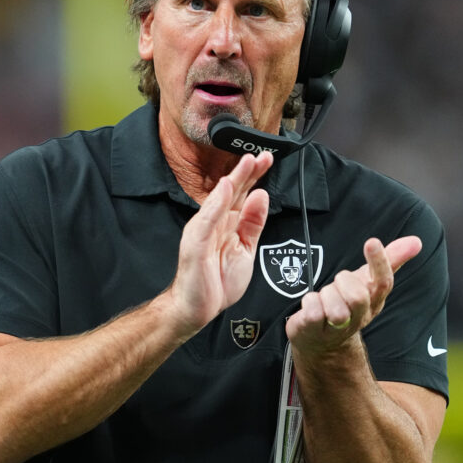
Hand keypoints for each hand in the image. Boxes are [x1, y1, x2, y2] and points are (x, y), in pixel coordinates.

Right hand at [167, 152, 272, 332]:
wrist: (195, 308)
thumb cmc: (216, 282)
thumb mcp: (245, 250)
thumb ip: (253, 223)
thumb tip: (261, 196)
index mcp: (227, 223)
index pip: (242, 194)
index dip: (254, 176)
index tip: (267, 160)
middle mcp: (214, 222)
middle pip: (232, 192)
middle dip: (248, 172)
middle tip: (262, 154)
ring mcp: (203, 231)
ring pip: (220, 200)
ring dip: (234, 180)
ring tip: (246, 162)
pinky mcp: (195, 243)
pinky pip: (207, 220)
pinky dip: (216, 203)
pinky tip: (225, 187)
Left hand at [285, 236, 421, 351]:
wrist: (321, 338)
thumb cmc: (346, 302)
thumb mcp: (367, 279)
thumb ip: (390, 259)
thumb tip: (416, 241)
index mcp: (374, 301)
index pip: (383, 284)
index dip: (379, 262)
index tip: (372, 241)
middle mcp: (360, 318)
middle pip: (358, 296)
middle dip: (343, 282)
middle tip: (338, 284)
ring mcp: (337, 328)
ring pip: (334, 306)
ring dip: (326, 294)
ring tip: (325, 298)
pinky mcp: (315, 331)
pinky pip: (313, 311)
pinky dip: (310, 302)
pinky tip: (313, 306)